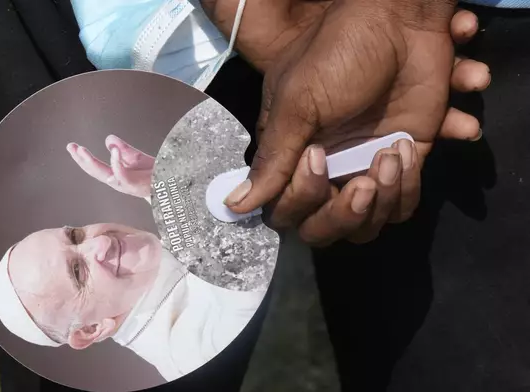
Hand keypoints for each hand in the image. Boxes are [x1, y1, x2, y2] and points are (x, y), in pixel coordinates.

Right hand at [66, 135, 154, 198]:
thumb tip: (108, 139)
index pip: (95, 167)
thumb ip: (123, 149)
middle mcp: (118, 181)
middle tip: (71, 147)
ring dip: (90, 162)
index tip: (72, 147)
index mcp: (116, 174)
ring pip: (103, 174)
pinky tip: (113, 150)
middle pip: (94, 171)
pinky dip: (116, 162)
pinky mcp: (135, 184)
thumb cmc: (155, 174)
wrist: (170, 183)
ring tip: (81, 150)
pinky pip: (122, 174)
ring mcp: (126, 184)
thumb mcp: (136, 158)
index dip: (82, 157)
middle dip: (81, 159)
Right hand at [205, 0, 488, 243]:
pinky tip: (406, 147)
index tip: (317, 156)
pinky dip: (407, 189)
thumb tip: (232, 205)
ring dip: (379, 203)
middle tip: (363, 182)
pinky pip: (401, 206)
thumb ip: (273, 158)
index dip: (301, 199)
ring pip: (365, 227)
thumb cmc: (338, 54)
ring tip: (391, 154)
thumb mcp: (296, 103)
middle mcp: (325, 171)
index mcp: (292, 157)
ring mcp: (363, 169)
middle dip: (342, 216)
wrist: (400, 21)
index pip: (285, 210)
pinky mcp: (403, 164)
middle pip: (323, 230)